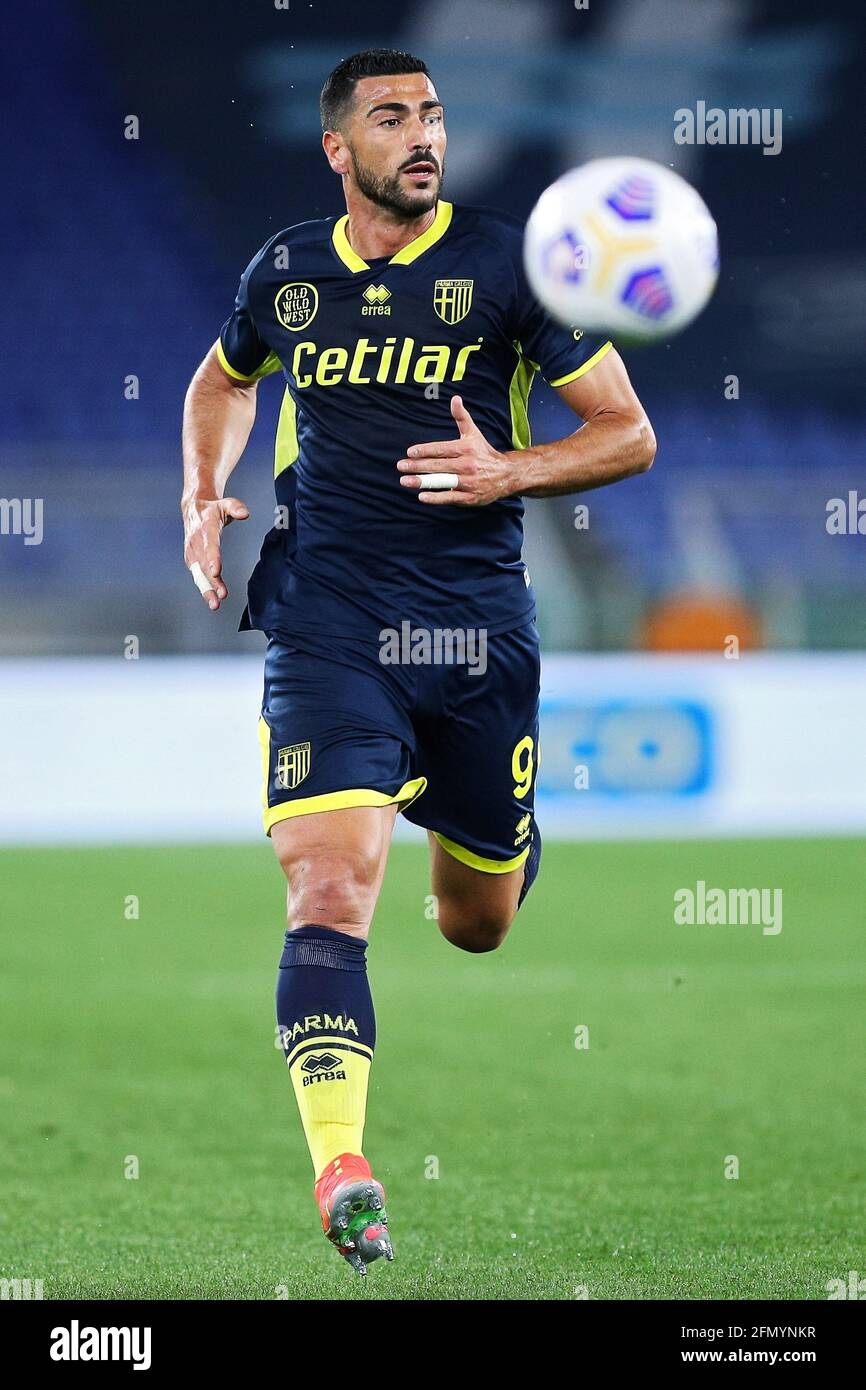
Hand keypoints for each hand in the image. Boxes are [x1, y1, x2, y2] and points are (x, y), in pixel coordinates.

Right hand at [182, 495, 248, 609]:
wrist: (193, 510)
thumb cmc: (212, 509)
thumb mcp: (225, 504)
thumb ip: (236, 508)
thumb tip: (245, 513)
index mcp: (205, 529)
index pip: (210, 546)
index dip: (212, 559)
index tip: (216, 572)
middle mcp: (196, 543)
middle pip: (204, 565)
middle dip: (211, 582)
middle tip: (219, 597)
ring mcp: (193, 552)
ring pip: (199, 574)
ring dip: (206, 590)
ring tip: (215, 604)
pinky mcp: (192, 560)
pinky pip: (198, 575)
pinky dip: (204, 587)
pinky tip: (211, 599)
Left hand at [397, 396, 516, 505]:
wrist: (507, 474)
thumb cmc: (484, 452)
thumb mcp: (474, 433)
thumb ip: (461, 417)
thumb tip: (455, 398)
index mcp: (466, 448)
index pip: (442, 449)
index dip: (425, 451)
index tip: (410, 452)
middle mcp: (467, 465)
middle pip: (438, 465)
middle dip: (417, 466)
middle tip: (401, 466)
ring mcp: (469, 482)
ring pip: (442, 482)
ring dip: (422, 482)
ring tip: (405, 481)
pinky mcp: (470, 497)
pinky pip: (450, 498)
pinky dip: (436, 498)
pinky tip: (422, 496)